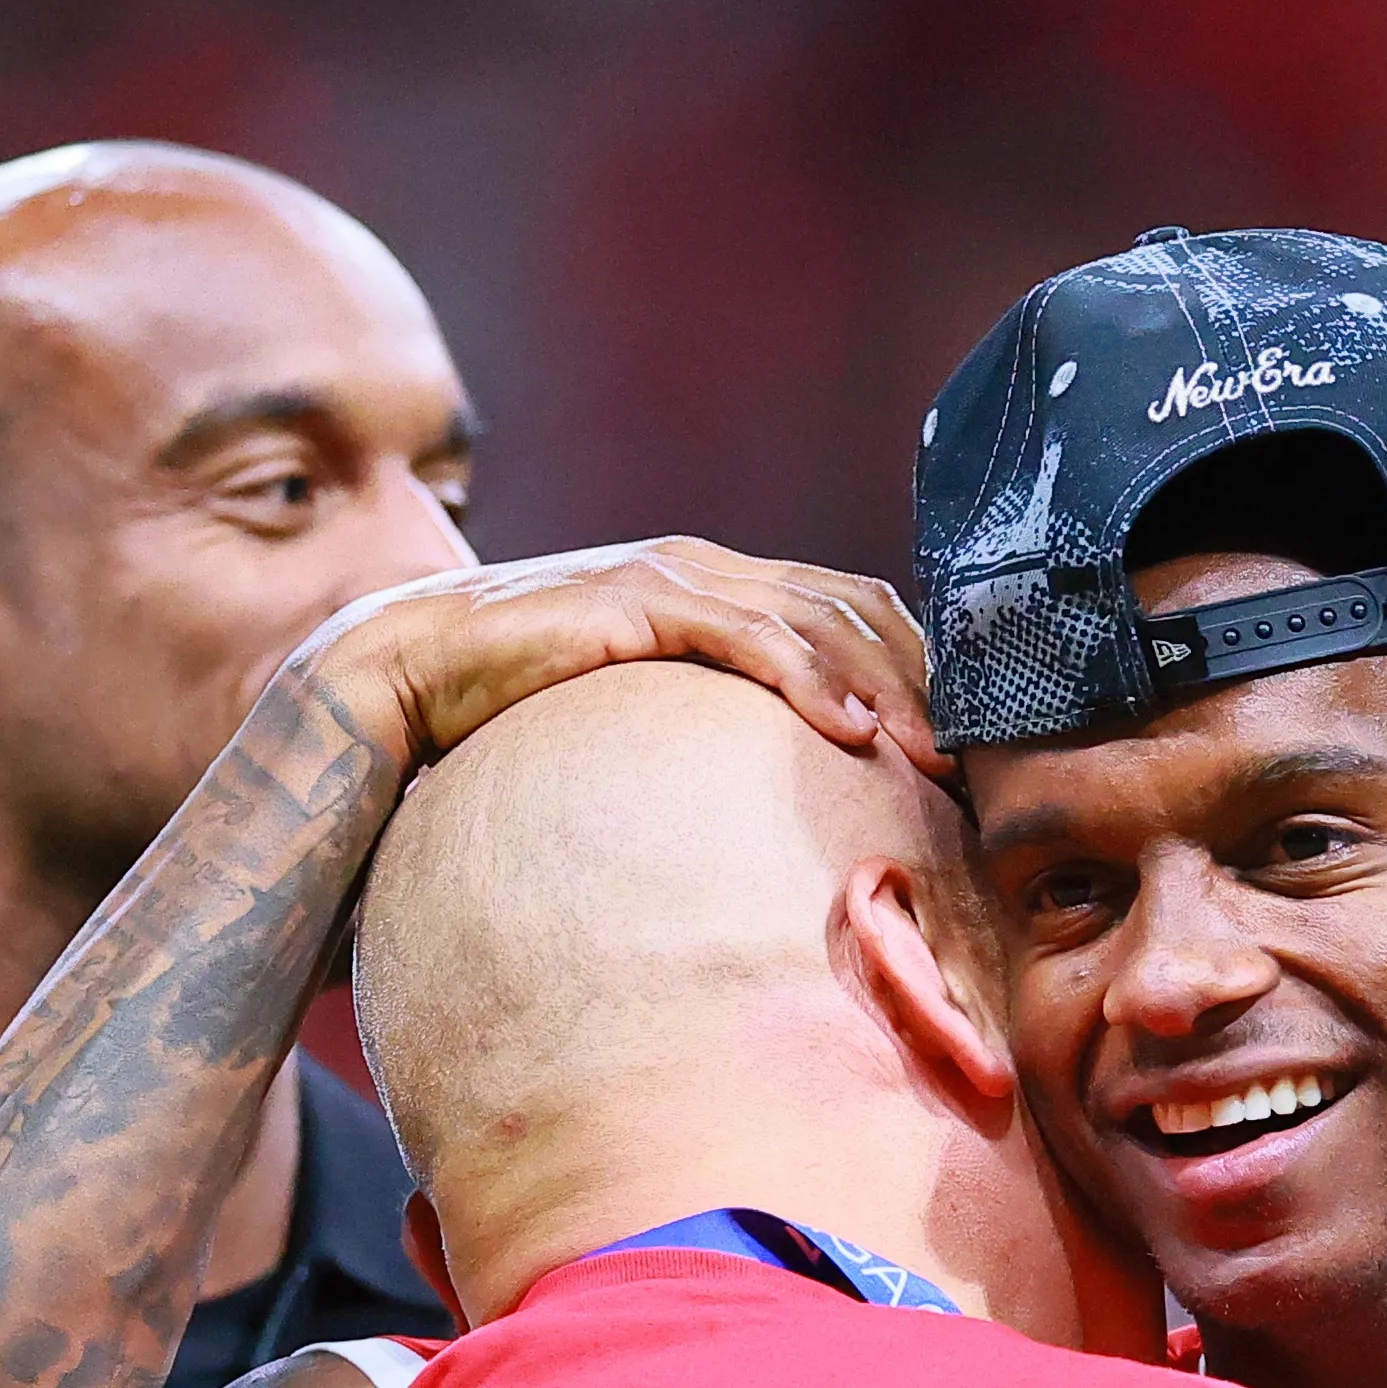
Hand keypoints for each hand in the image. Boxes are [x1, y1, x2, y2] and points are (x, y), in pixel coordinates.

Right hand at [299, 538, 942, 775]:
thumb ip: (709, 740)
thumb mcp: (641, 728)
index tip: (972, 744)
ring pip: (817, 617)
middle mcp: (706, 569)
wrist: (400, 681)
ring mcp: (670, 576)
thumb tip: (784, 817)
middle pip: (858, 607)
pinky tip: (852, 729)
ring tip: (938, 755)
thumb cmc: (517, 718)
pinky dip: (807, 679)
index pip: (855, 611)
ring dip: (890, 686)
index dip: (922, 668)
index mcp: (719, 590)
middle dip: (930, 678)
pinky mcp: (631, 600)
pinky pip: (743, 636)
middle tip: (986, 758)